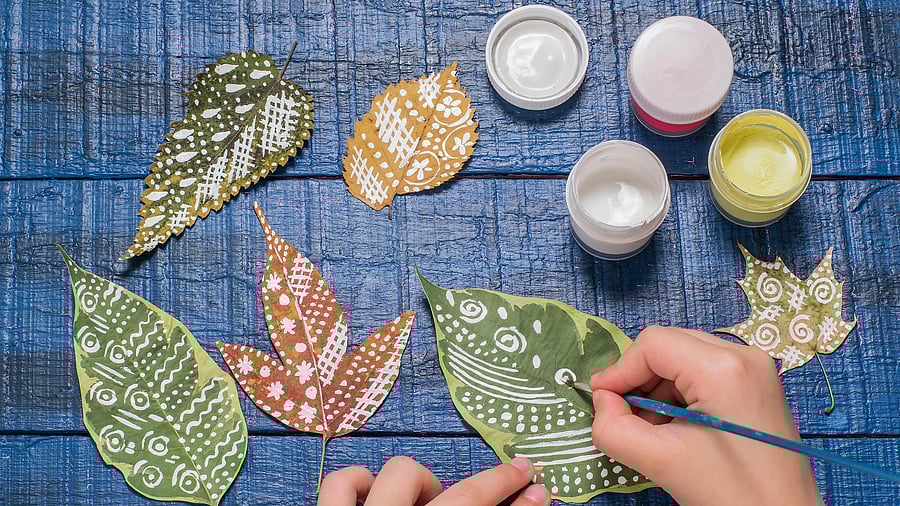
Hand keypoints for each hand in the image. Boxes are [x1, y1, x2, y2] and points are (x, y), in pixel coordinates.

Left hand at [318, 456, 549, 505]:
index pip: (473, 504)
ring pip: (394, 473)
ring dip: (415, 487)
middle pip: (441, 487)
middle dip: (470, 488)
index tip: (530, 475)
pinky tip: (372, 499)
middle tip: (472, 501)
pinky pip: (337, 483)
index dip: (506, 486)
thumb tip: (530, 500)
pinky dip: (358, 485)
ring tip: (421, 505)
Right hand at [591, 327, 820, 505]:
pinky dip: (680, 393)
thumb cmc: (729, 494)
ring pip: (684, 357)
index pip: (653, 344)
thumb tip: (603, 401)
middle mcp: (744, 355)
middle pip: (669, 345)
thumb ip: (614, 427)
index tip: (602, 401)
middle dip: (639, 378)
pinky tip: (677, 427)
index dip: (620, 370)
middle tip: (625, 415)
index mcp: (723, 369)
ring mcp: (756, 368)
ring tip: (653, 428)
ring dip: (657, 387)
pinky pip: (704, 371)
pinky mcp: (758, 383)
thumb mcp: (660, 461)